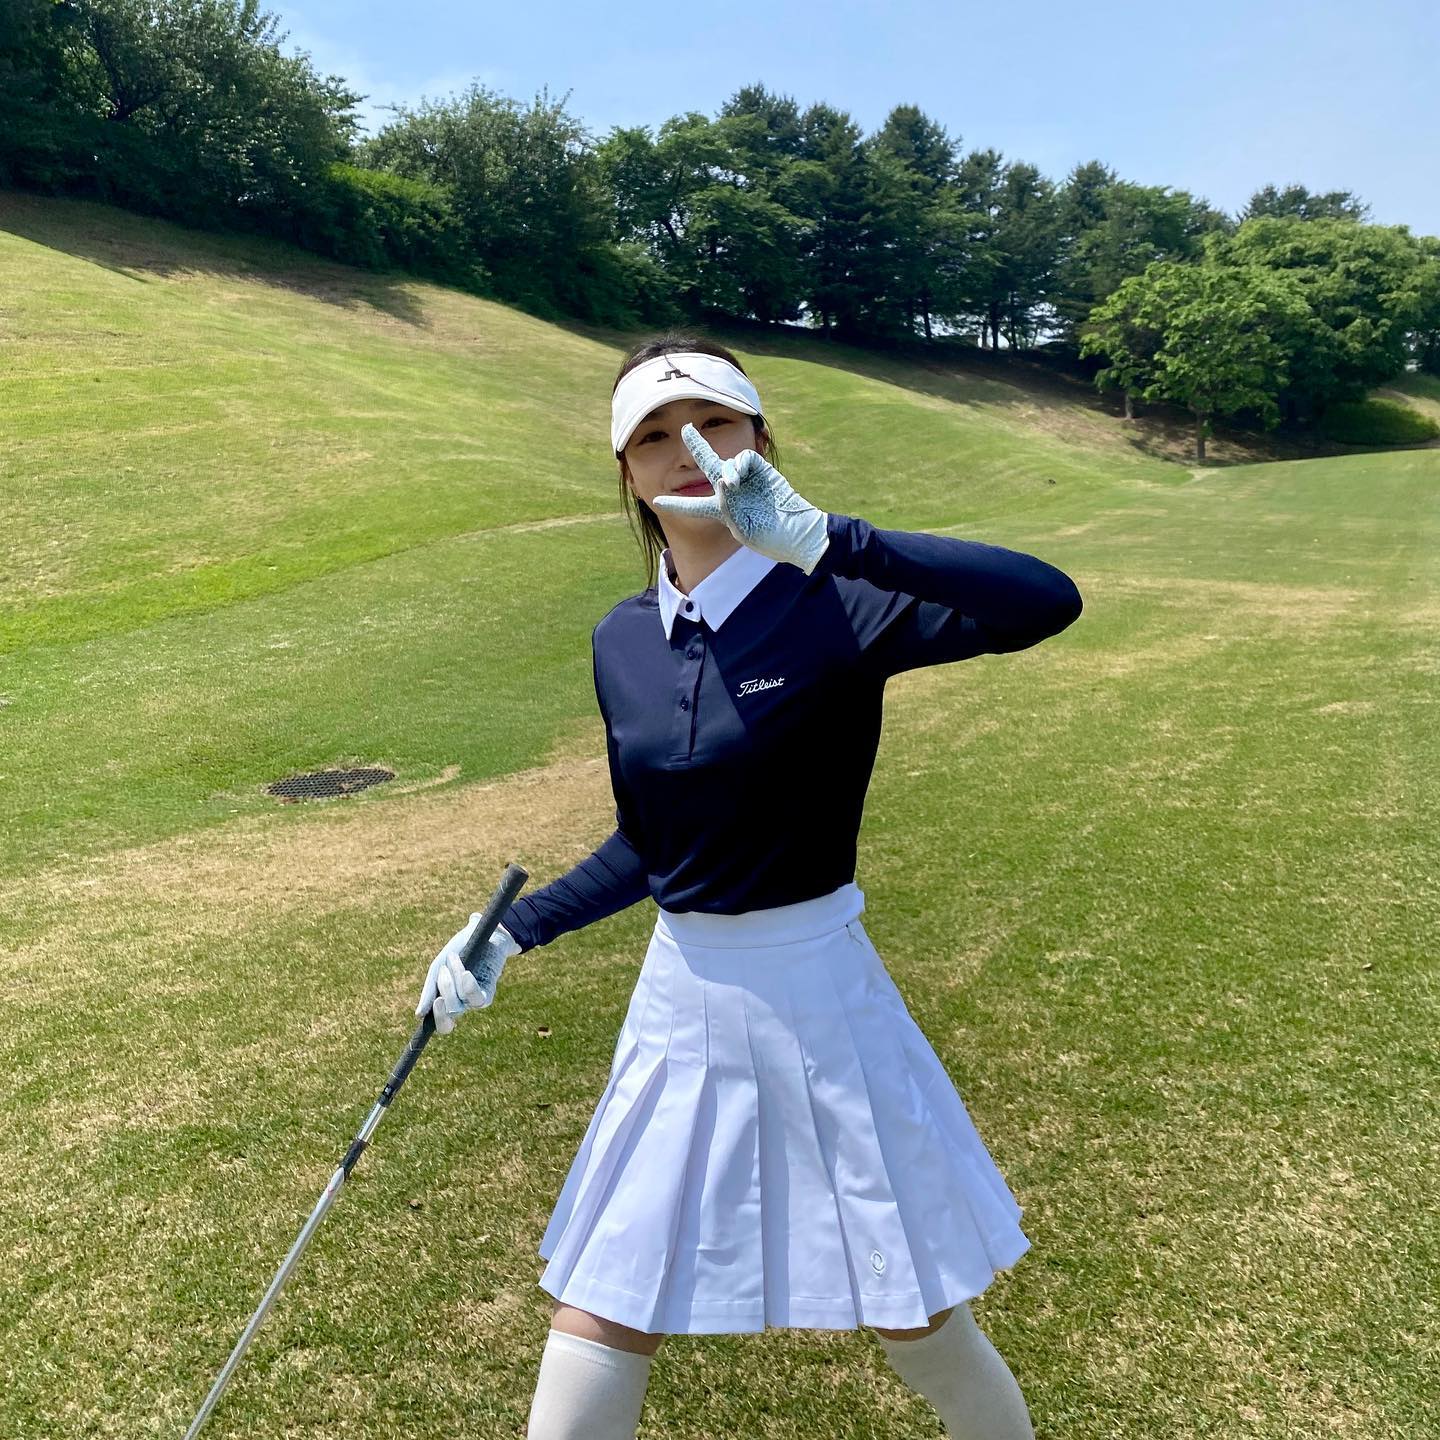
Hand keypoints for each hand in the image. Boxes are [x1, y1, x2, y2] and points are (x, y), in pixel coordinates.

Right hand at [416, 917, 520, 1035]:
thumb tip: (419, 1015)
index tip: (433, 1005)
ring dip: (452, 982)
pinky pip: (476, 998)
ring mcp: (475, 999)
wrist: (482, 932)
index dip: (438, 1020)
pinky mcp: (488, 992)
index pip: (443, 1024)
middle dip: (443, 989)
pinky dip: (468, 986)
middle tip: (442, 970)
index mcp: (446, 999)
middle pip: (449, 1012)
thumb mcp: (439, 966)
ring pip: (459, 1004)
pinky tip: (466, 973)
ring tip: (454, 957)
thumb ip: (430, 990)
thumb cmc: (459, 949)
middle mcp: (461, 1003)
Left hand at [651, 424, 830, 573]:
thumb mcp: (741, 528)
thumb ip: (725, 505)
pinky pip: (743, 459)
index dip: (677, 504)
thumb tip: (722, 479)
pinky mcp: (760, 470)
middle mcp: (731, 491)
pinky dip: (738, 466)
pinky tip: (738, 479)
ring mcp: (746, 479)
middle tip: (685, 428)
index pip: (694, 506)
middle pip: (708, 463)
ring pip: (725, 462)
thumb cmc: (768, 538)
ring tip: (731, 485)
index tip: (656, 502)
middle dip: (697, 445)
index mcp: (722, 511)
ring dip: (724, 471)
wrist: (794, 532)